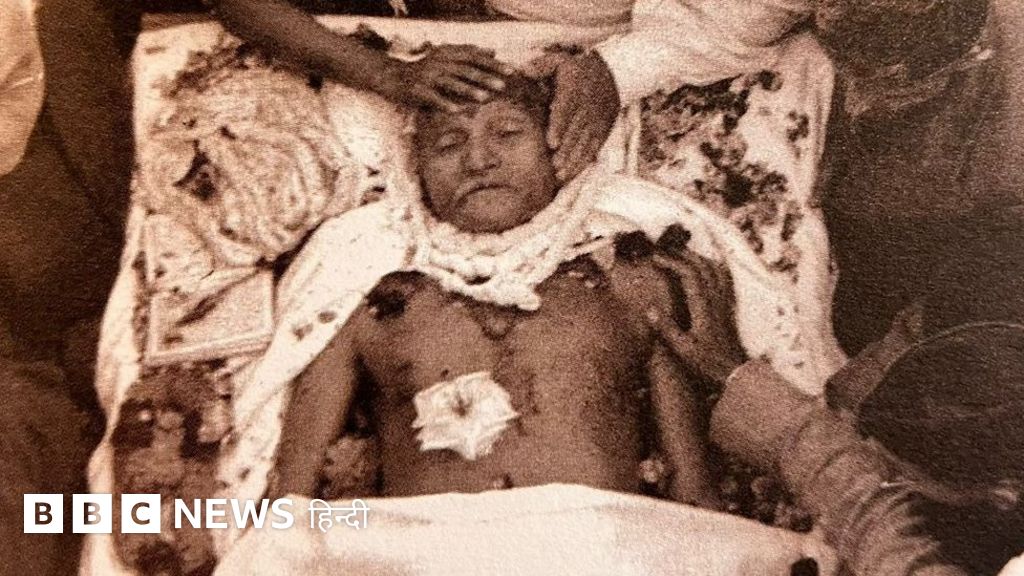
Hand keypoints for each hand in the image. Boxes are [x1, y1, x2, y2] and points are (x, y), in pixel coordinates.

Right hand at [381, 44, 512, 111]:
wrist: (394, 77)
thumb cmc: (426, 70)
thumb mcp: (447, 59)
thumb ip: (469, 55)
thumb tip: (493, 50)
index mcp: (448, 53)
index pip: (474, 56)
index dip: (493, 63)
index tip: (511, 71)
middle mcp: (438, 62)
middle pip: (465, 69)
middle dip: (485, 77)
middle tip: (502, 85)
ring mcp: (427, 76)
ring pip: (451, 83)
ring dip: (468, 90)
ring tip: (484, 98)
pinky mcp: (417, 90)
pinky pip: (433, 97)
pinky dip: (445, 103)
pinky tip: (457, 110)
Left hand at [545, 52, 619, 181]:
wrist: (611, 74)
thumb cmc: (577, 70)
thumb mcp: (560, 61)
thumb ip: (541, 66)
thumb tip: (523, 71)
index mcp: (573, 91)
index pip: (565, 110)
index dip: (559, 127)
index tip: (552, 142)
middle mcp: (585, 108)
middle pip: (574, 132)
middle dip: (565, 151)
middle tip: (554, 166)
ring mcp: (595, 121)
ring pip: (584, 143)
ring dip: (573, 160)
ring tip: (561, 174)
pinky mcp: (601, 130)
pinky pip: (593, 148)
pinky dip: (583, 161)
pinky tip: (571, 173)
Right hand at [649, 251, 745, 384]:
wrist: (735, 373)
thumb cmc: (708, 363)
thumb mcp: (683, 350)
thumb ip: (667, 329)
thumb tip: (650, 309)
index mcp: (704, 306)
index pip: (689, 274)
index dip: (672, 262)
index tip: (655, 258)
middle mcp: (716, 299)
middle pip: (702, 266)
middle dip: (683, 254)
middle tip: (664, 251)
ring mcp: (724, 302)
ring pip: (715, 270)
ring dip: (698, 258)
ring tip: (682, 254)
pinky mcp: (729, 307)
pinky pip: (725, 279)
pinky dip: (715, 268)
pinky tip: (708, 268)